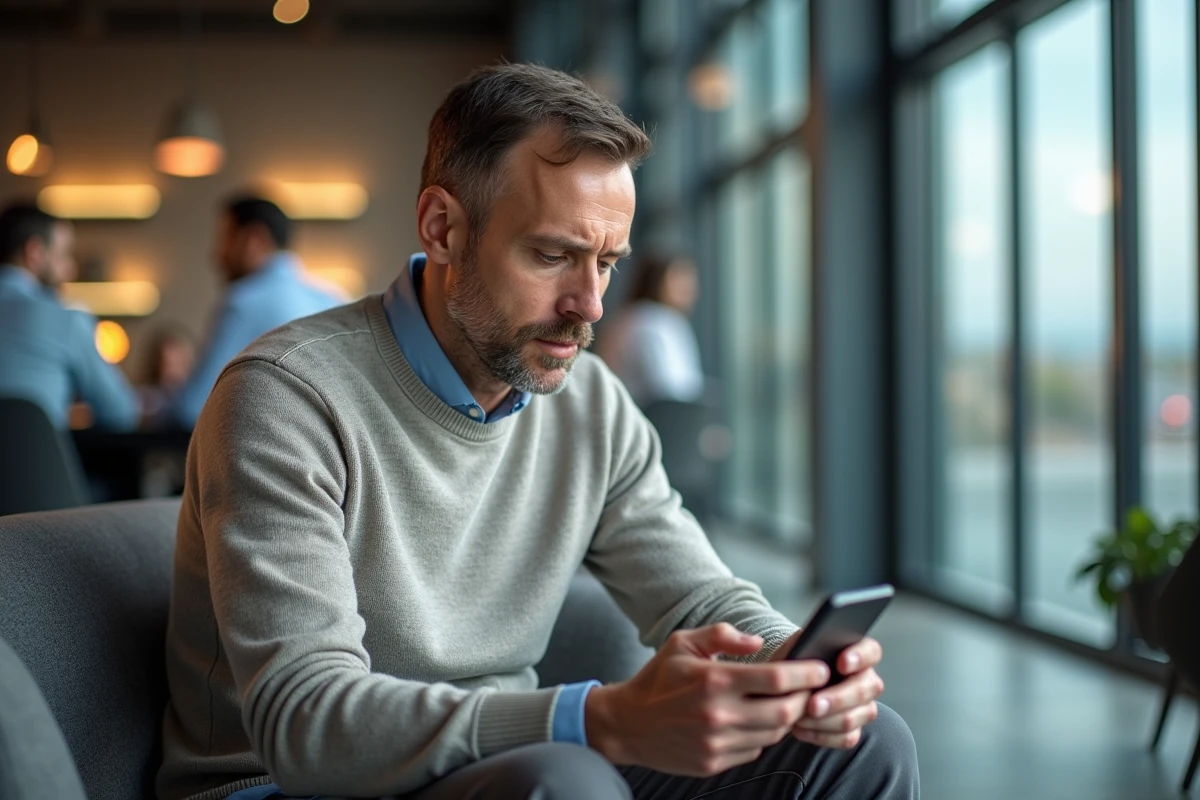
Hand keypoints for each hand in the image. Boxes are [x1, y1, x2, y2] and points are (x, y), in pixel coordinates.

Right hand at [585, 623, 829, 776]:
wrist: (627, 724)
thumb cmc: (658, 678)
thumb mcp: (683, 642)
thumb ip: (723, 635)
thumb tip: (758, 642)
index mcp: (713, 680)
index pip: (776, 678)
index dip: (806, 673)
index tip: (821, 669)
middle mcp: (718, 714)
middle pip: (785, 711)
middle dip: (806, 699)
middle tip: (811, 688)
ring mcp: (717, 743)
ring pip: (774, 734)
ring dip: (787, 718)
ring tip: (786, 702)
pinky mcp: (714, 763)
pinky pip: (754, 749)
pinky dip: (763, 735)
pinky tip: (756, 720)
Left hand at [771, 633, 884, 748]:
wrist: (786, 685)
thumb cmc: (795, 662)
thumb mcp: (797, 647)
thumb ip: (808, 647)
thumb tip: (810, 654)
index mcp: (858, 653)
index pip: (871, 651)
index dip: (860, 657)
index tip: (841, 663)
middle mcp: (866, 680)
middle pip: (865, 690)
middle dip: (838, 698)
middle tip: (813, 704)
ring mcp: (862, 707)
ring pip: (855, 717)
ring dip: (826, 720)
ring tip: (799, 718)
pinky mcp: (852, 730)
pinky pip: (845, 738)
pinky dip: (821, 735)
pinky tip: (801, 729)